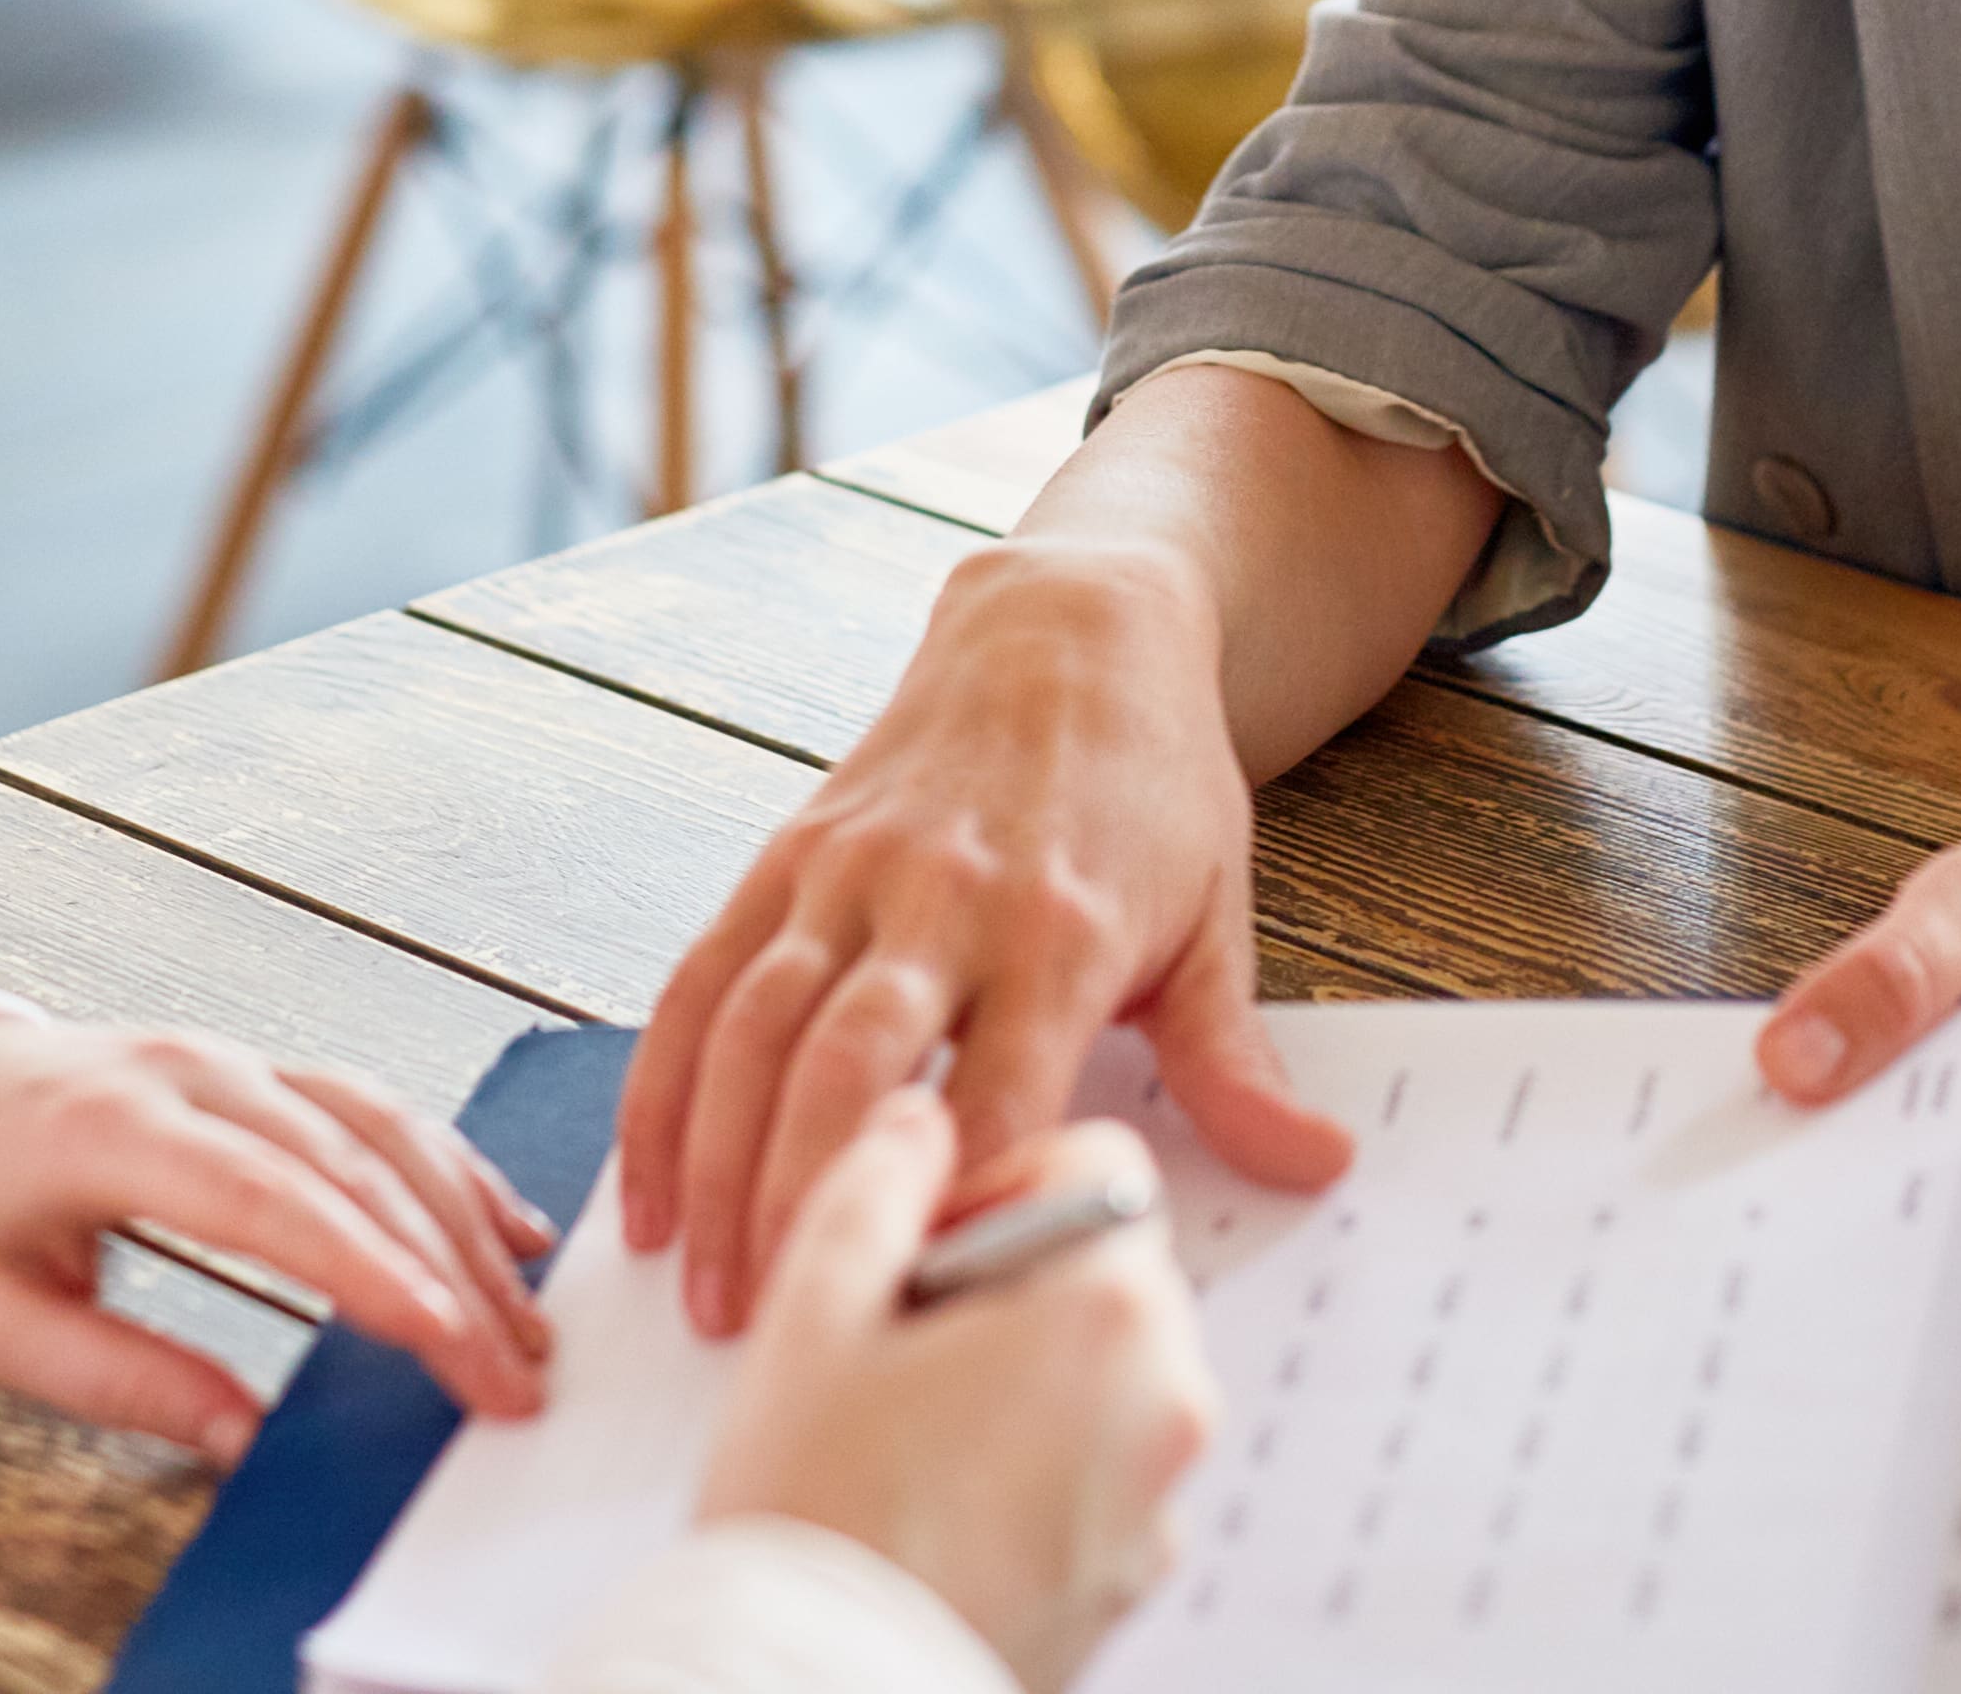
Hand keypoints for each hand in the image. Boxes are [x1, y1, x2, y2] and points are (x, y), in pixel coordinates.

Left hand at [0, 1015, 553, 1454]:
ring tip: (525, 1310)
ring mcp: (221, 1059)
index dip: (371, 1273)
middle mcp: (187, 1074)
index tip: (448, 1345)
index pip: (273, 1200)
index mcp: (111, 1128)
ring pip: (377, 1124)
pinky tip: (490, 1219)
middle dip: (448, 1271)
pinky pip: (361, 1106)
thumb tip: (238, 1437)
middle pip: (351, 1164)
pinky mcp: (240, 1069)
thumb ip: (117, 1376)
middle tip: (515, 1369)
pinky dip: (437, 1163)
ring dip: (462, 1216)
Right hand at [621, 538, 1351, 1339]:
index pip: (1000, 1096)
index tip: (937, 1310)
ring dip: (721, 1170)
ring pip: (757, 1031)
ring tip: (709, 1296)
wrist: (1072, 627)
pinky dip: (665, 1090)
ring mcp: (851, 875)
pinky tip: (649, 1190)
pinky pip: (702, 981)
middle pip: (851, 1069)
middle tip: (789, 1332)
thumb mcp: (1218, 914)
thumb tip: (1311, 1164)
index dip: (961, 1206)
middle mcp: (944, 899)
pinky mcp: (788, 855)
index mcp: (1061, 932)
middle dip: (809, 1208)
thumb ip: (1233, 1057)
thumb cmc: (1149, 785)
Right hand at [698, 1092, 1214, 1693]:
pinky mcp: (1127, 1584)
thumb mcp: (816, 1306)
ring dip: (1019, 1380)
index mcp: (1107, 1311)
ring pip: (1097, 1383)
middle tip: (896, 1341)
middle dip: (1009, 1285)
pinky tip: (932, 1503)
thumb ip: (880, 1178)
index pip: (1100, 1165)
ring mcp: (1154, 1503)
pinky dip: (1033, 1472)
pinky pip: (1093, 1481)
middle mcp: (1162, 1400)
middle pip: (1103, 1277)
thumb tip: (920, 1121)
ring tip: (904, 1431)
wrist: (821, 1687)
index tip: (925, 1243)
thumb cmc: (819, 1511)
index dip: (1001, 1181)